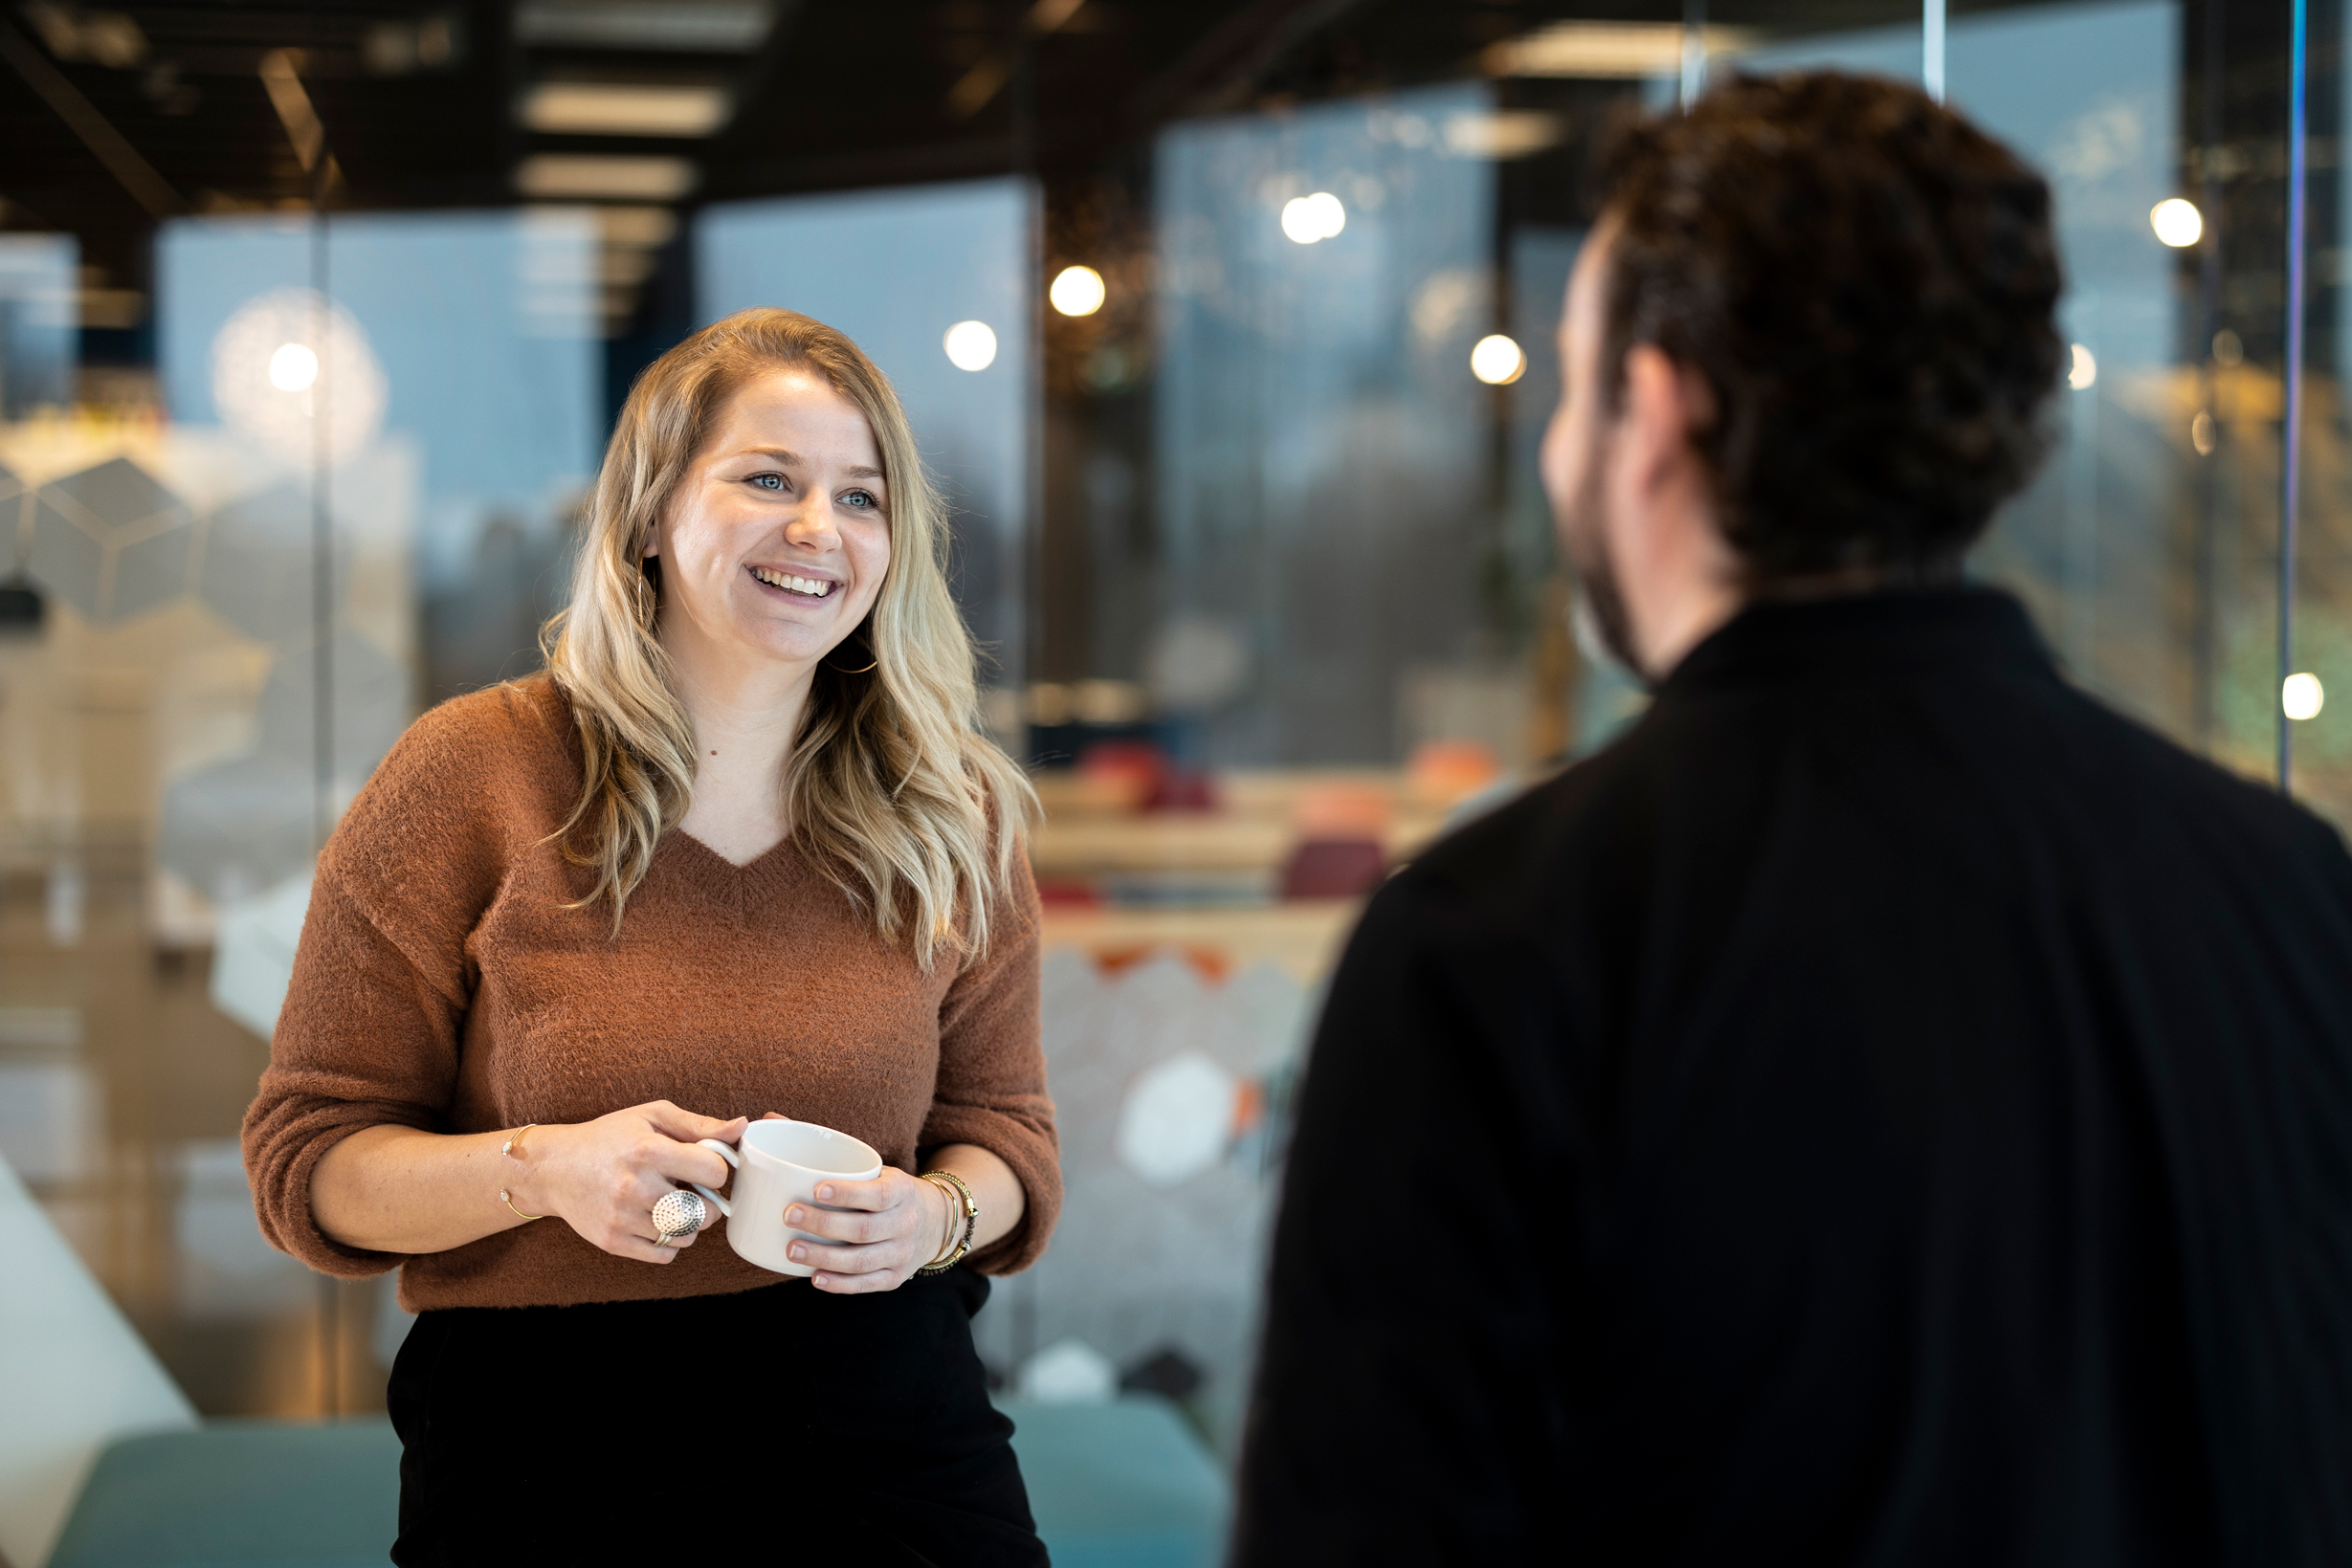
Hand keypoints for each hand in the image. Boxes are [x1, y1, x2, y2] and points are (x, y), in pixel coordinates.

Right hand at [508, 1101, 747, 1264]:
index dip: (716, 1169)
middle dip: (708, 1203)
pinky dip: (670, 1243)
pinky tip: (658, 1222)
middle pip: (705, 1212)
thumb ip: (700, 1125)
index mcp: (648, 1151)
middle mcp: (634, 1186)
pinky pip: (664, 1255)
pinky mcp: (612, 1242)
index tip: (703, 1166)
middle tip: (693, 1191)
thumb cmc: (610, 1137)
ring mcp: (622, 1218)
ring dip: (689, 1224)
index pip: (714, 1172)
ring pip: (686, 1236)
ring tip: (674, 1205)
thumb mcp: (652, 1117)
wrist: (555, 1167)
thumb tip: (742, 1126)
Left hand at [782, 1164, 951, 1294]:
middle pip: (864, 1228)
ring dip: (824, 1256)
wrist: (934, 1222)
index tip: (815, 1189)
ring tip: (792, 1249)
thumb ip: (827, 1149)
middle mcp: (906, 1223)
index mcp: (902, 1190)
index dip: (848, 1193)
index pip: (878, 1194)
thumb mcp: (873, 1167)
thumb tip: (770, 1118)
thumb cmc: (887, 1191)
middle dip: (824, 1224)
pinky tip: (814, 1277)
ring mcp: (902, 1253)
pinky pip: (866, 1284)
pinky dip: (839, 1283)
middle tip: (788, 1215)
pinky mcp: (894, 1277)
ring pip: (861, 1260)